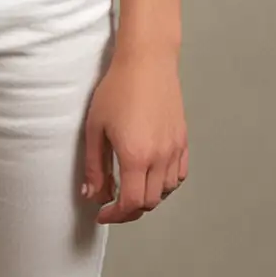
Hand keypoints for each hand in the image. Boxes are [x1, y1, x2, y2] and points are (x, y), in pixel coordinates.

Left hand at [80, 47, 187, 221]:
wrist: (147, 61)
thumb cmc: (118, 88)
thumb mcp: (95, 127)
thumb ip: (94, 166)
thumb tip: (92, 195)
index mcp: (135, 157)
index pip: (130, 203)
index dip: (115, 215)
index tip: (103, 213)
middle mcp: (159, 158)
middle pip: (149, 202)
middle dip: (129, 210)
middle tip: (113, 204)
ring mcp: (174, 149)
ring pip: (166, 191)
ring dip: (148, 196)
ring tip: (131, 187)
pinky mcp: (183, 139)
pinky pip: (179, 174)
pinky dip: (166, 182)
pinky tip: (152, 174)